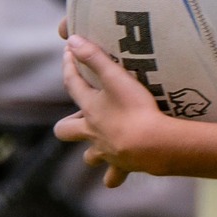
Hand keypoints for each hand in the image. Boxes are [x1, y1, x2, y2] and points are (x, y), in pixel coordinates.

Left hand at [53, 34, 171, 186]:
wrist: (152, 146)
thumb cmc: (135, 109)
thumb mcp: (116, 78)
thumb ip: (95, 57)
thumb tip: (71, 40)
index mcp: (89, 109)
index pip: (72, 85)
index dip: (69, 67)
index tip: (68, 53)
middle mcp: (92, 133)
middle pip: (65, 130)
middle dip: (68, 124)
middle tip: (80, 117)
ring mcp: (106, 152)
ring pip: (89, 156)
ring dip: (91, 152)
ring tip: (101, 145)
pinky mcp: (123, 166)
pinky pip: (115, 176)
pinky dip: (115, 175)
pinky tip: (119, 172)